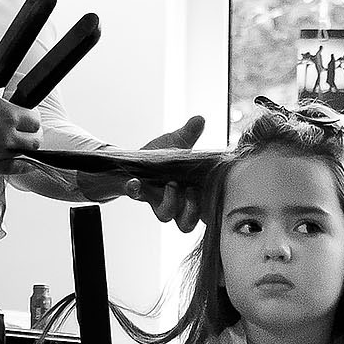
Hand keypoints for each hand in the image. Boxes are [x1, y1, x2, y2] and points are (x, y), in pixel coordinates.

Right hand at [0, 63, 39, 171]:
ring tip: (21, 142)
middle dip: (34, 134)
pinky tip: (25, 163)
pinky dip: (20, 166)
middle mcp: (5, 136)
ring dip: (24, 148)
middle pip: (35, 141)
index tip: (28, 112)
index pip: (35, 119)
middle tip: (29, 129)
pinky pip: (11, 170)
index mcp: (6, 114)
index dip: (33, 114)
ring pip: (24, 156)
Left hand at [129, 115, 206, 232]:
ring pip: (166, 216)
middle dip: (191, 211)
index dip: (208, 212)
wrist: (132, 160)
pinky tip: (135, 182)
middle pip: (186, 224)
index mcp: (189, 194)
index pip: (203, 213)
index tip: (211, 196)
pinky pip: (137, 195)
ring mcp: (156, 199)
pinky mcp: (138, 192)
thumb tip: (200, 118)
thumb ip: (189, 134)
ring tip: (171, 184)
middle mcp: (175, 202)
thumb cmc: (160, 156)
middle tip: (191, 191)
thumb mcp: (177, 143)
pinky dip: (136, 189)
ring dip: (170, 202)